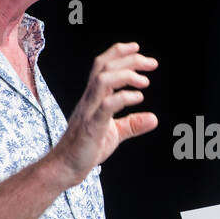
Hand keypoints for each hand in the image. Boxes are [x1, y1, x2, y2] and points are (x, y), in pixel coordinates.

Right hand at [52, 42, 157, 184]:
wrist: (65, 168)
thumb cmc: (86, 150)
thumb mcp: (115, 134)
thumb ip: (132, 124)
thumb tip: (154, 118)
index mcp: (93, 98)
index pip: (102, 66)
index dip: (119, 53)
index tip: (138, 49)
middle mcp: (89, 100)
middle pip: (104, 67)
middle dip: (129, 60)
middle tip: (152, 64)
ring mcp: (89, 112)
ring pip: (102, 81)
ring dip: (126, 75)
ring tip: (145, 81)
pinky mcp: (92, 127)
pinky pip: (106, 106)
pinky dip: (124, 98)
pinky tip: (139, 99)